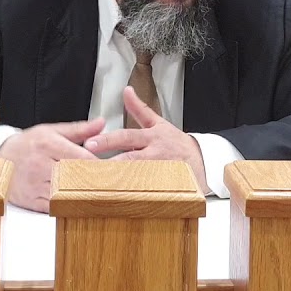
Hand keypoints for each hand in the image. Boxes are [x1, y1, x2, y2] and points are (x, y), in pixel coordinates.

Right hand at [0, 118, 104, 212]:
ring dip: (85, 196)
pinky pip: (56, 207)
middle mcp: (40, 164)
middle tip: (114, 185)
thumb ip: (79, 130)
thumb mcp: (51, 131)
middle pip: (76, 177)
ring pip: (67, 194)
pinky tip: (81, 205)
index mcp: (48, 144)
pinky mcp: (32, 201)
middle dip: (96, 182)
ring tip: (102, 196)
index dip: (101, 166)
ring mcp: (35, 185)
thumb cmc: (28, 144)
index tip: (115, 170)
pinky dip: (70, 207)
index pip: (81, 158)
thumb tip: (101, 123)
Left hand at [83, 87, 209, 194]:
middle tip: (90, 165)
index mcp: (151, 137)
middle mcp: (154, 154)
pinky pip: (148, 192)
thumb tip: (126, 91)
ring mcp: (159, 172)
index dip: (108, 140)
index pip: (126, 137)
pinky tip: (119, 198)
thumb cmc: (176, 143)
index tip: (89, 143)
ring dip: (119, 180)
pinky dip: (134, 194)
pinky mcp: (164, 186)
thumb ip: (139, 108)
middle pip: (129, 159)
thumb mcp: (158, 123)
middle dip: (109, 163)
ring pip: (137, 177)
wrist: (201, 161)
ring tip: (99, 183)